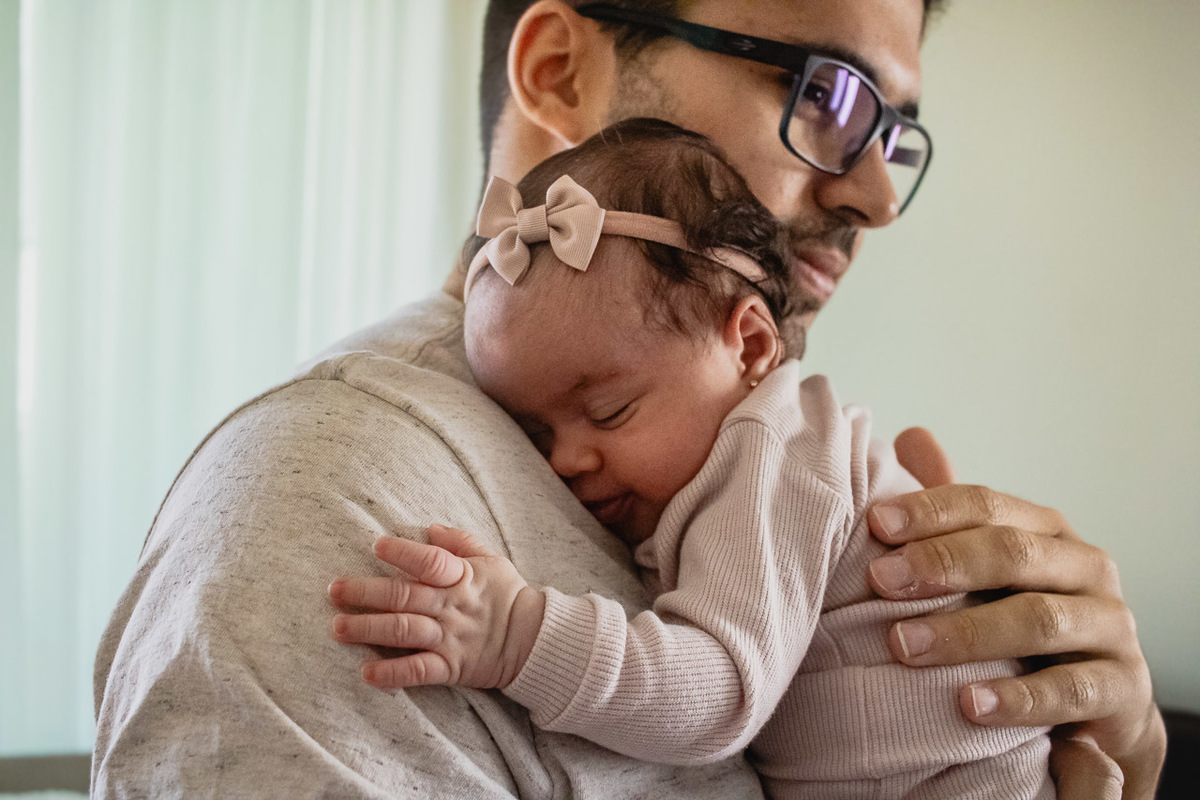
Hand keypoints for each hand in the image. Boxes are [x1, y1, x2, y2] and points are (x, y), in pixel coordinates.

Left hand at [328, 524, 545, 690]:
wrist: (533, 641)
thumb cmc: (507, 595)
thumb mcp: (491, 560)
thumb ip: (461, 542)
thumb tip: (430, 527)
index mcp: (462, 577)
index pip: (431, 562)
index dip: (404, 553)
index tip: (377, 546)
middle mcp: (451, 607)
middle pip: (404, 596)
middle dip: (366, 593)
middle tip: (334, 591)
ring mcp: (450, 638)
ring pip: (404, 631)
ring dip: (368, 630)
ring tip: (338, 628)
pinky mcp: (451, 668)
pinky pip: (418, 671)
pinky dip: (392, 674)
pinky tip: (367, 674)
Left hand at [866, 427, 1164, 798]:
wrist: (1089, 711)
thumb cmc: (1017, 622)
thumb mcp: (983, 569)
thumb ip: (948, 511)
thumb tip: (911, 434)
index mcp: (1045, 531)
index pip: (987, 505)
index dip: (931, 510)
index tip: (876, 524)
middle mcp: (1085, 569)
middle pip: (1014, 554)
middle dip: (943, 564)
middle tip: (882, 582)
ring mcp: (1110, 628)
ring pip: (1039, 621)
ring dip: (966, 634)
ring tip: (904, 646)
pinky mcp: (1123, 690)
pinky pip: (1072, 691)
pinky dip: (1019, 698)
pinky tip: (969, 705)